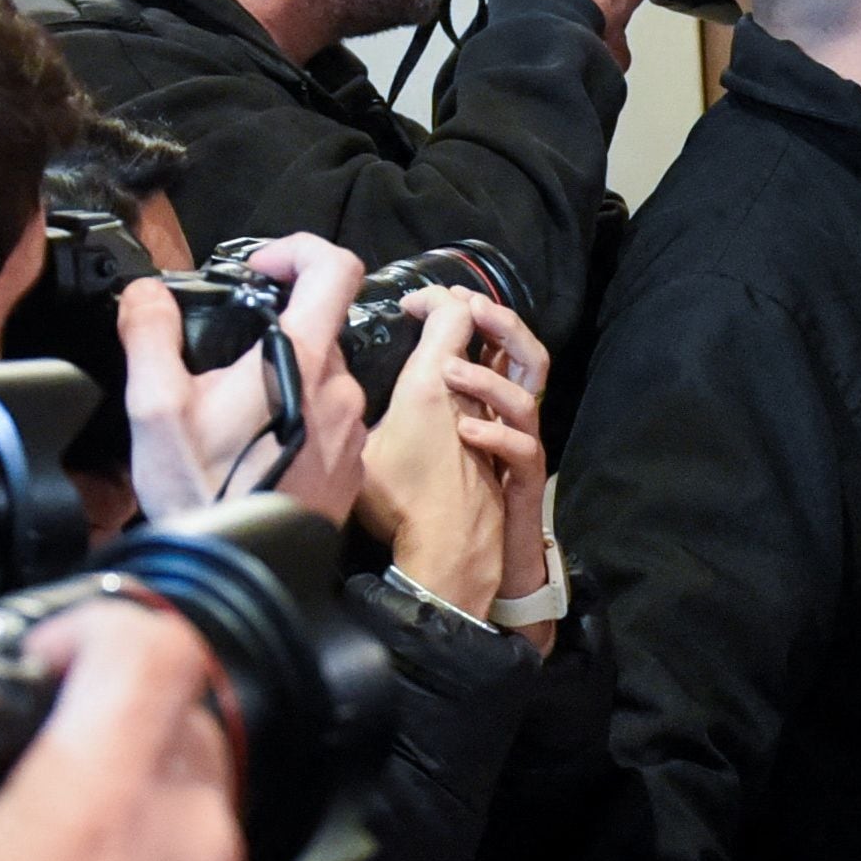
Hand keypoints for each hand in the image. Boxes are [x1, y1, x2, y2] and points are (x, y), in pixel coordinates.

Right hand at [119, 234, 369, 524]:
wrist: (240, 570)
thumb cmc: (202, 493)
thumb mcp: (155, 406)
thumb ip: (149, 332)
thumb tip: (147, 293)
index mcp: (303, 359)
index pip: (335, 268)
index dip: (299, 249)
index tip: (261, 267)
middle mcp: (342, 390)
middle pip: (318, 327)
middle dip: (271, 332)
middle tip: (222, 363)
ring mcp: (353, 429)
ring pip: (322, 377)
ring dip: (281, 380)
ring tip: (232, 416)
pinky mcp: (352, 465)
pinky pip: (329, 420)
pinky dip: (295, 419)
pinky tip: (256, 448)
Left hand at [354, 289, 549, 610]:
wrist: (459, 559)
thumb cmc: (419, 502)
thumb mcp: (390, 441)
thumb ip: (381, 408)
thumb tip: (329, 386)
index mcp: (470, 397)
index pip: (479, 339)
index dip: (458, 307)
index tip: (417, 301)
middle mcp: (499, 414)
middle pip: (526, 351)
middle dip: (501, 322)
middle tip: (469, 310)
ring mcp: (515, 444)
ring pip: (530, 393)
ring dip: (491, 377)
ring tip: (452, 372)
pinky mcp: (522, 478)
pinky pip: (523, 448)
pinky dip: (496, 436)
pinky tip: (467, 433)